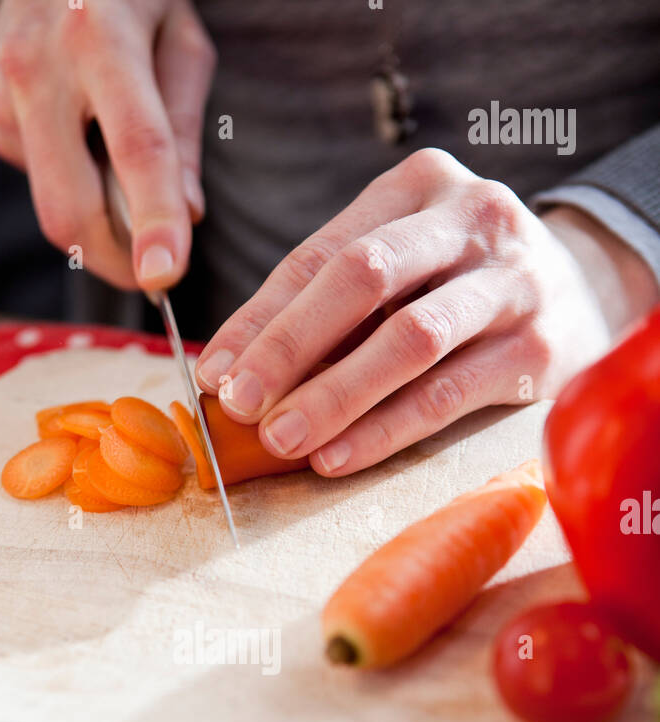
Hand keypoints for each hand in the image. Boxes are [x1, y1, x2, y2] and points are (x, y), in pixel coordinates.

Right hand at [0, 0, 215, 290]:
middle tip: (156, 274)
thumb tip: (189, 216)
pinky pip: (44, 187)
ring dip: (102, 223)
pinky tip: (86, 138)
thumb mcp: (180, 39)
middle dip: (117, 261)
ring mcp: (6, 99)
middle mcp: (40, 67)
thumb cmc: (131, 0)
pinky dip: (78, 186)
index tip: (164, 277)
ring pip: (55, 209)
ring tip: (123, 168)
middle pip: (71, 207)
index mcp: (101, 37)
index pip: (136, 147)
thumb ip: (183, 127)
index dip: (152, 220)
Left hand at [195, 148, 658, 475]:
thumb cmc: (460, 285)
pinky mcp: (541, 349)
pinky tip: (338, 457)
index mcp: (421, 185)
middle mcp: (474, 218)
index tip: (214, 373)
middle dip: (290, 346)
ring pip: (409, 339)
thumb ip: (325, 305)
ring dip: (335, 395)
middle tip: (238, 403)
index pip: (323, 253)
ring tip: (282, 439)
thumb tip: (227, 370)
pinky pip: (449, 395)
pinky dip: (386, 429)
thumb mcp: (401, 267)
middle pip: (363, 277)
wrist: (584, 297)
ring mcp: (514, 283)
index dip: (261, 317)